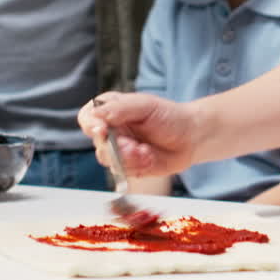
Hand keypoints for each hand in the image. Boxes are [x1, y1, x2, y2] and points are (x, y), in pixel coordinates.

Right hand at [78, 92, 202, 177]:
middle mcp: (111, 130)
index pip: (88, 117)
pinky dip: (137, 167)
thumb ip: (120, 108)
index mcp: (111, 110)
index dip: (91, 125)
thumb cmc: (170, 117)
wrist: (191, 138)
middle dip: (118, 148)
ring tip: (147, 152)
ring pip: (107, 160)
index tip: (102, 131)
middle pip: (98, 143)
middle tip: (135, 146)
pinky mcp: (127, 166)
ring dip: (128, 159)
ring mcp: (118, 150)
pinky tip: (150, 159)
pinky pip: (121, 172)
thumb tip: (97, 114)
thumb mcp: (146, 106)